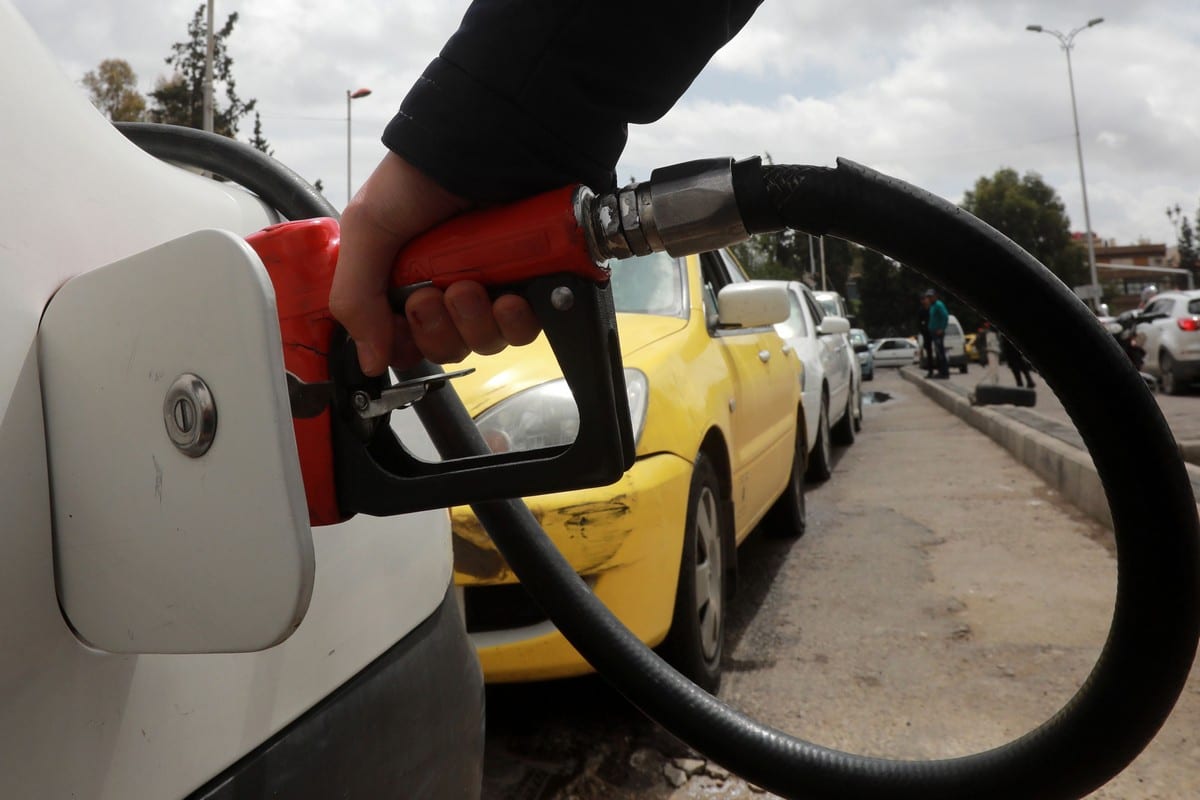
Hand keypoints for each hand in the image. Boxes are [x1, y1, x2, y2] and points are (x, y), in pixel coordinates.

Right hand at [329, 152, 540, 375]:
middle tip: (436, 296)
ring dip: (474, 324)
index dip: (404, 343)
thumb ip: (356, 297)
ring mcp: (493, 286)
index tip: (403, 325)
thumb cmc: (423, 175)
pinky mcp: (532, 284)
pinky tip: (510, 298)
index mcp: (406, 278)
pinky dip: (516, 322)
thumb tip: (368, 361)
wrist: (488, 143)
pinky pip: (524, 330)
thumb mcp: (369, 228)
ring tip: (473, 287)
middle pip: (445, 346)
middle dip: (438, 330)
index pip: (404, 340)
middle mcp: (449, 284)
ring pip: (484, 342)